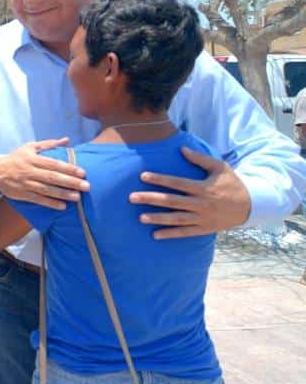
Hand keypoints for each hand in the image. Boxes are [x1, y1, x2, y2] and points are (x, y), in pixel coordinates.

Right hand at [0, 138, 87, 209]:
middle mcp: (30, 171)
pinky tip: (62, 206)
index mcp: (33, 159)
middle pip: (52, 178)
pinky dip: (50, 203)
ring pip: (47, 190)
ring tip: (78, 197)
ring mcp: (26, 184)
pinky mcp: (23, 195)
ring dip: (63, 194)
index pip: (53, 164)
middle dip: (70, 182)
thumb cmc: (16, 158)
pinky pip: (38, 200)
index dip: (68, 168)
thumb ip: (49, 144)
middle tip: (86, 186)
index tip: (83, 172)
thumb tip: (67, 140)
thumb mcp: (30, 147)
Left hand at [131, 147, 250, 238]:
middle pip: (172, 201)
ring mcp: (202, 218)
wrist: (250, 206)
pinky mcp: (204, 229)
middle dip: (151, 199)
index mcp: (203, 188)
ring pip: (177, 219)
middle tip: (132, 197)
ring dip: (158, 218)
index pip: (177, 183)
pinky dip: (171, 234)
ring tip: (140, 217)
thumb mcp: (220, 168)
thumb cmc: (231, 184)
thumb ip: (200, 159)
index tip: (142, 176)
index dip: (160, 179)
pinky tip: (155, 235)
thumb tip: (182, 149)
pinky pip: (185, 233)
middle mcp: (201, 204)